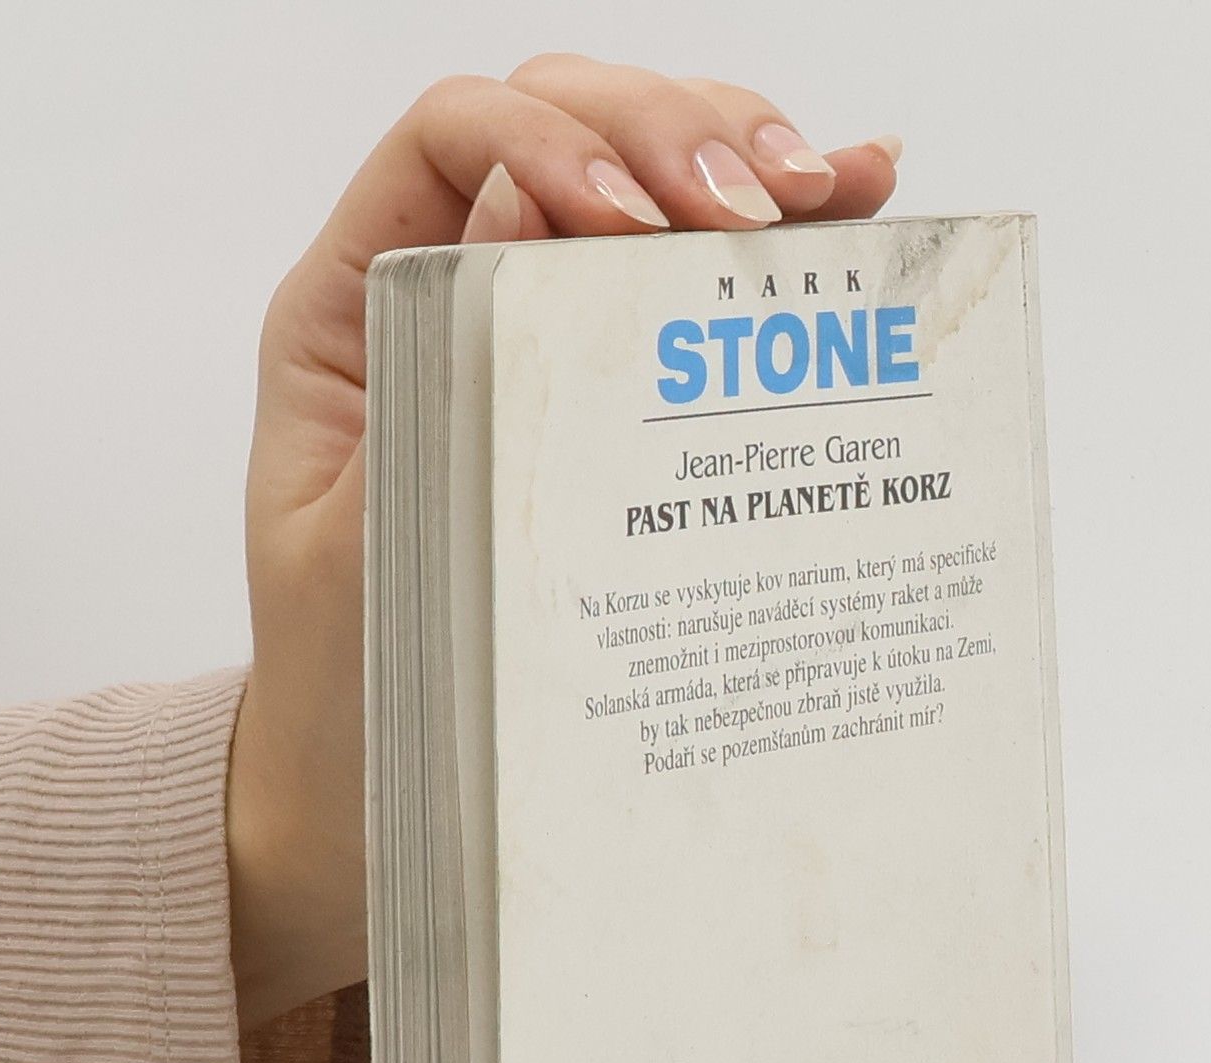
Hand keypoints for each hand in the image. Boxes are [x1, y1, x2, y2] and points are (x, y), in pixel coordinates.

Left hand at [228, 56, 900, 1026]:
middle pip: (572, 127)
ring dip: (744, 162)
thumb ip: (430, 389)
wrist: (371, 788)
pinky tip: (859, 207)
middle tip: (766, 208)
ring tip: (833, 194)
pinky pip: (695, 286)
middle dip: (677, 136)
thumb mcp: (363, 545)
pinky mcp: (621, 398)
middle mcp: (451, 295)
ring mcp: (544, 336)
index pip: (457, 139)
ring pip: (648, 181)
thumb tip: (529, 223)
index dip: (556, 139)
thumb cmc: (351, 686)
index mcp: (359, 311)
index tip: (632, 218)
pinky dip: (780, 243)